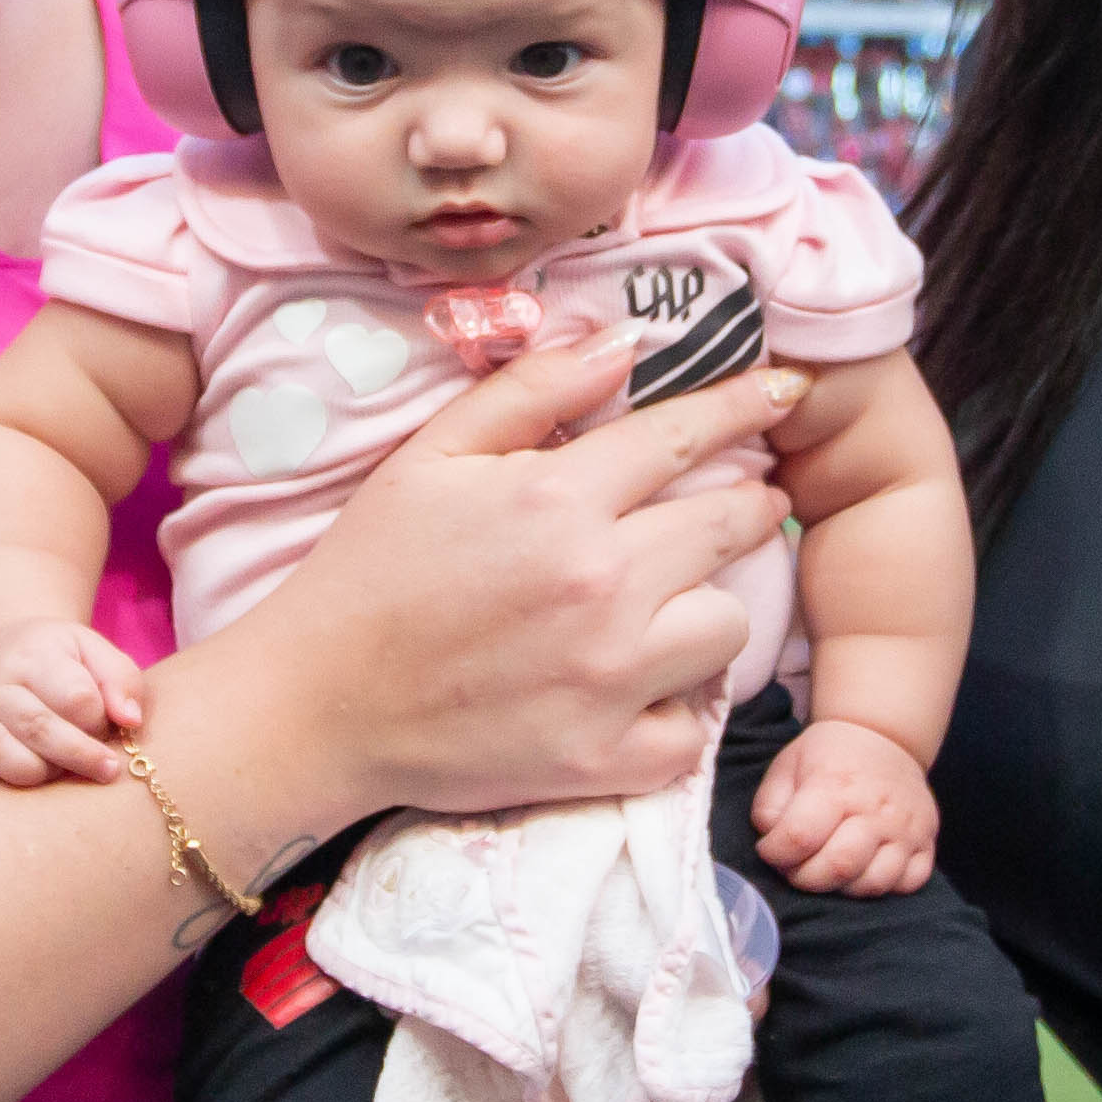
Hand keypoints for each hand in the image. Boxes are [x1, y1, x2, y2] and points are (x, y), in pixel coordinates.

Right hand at [0, 622, 145, 787]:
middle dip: (83, 755)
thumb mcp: (97, 654)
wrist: (9, 659)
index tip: (111, 726)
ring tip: (68, 765)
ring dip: (52, 771)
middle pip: (42, 729)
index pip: (75, 697)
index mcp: (31, 650)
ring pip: (14, 759)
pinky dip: (25, 780)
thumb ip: (122, 681)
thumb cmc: (64, 662)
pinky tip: (42, 769)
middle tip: (108, 768)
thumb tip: (130, 720)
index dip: (99, 720)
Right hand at [215, 328, 801, 819]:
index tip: (787, 392)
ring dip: (708, 609)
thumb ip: (530, 393)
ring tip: (669, 607)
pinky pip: (694, 728)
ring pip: (729, 626)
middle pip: (731, 526)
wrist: (314, 708)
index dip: (747, 405)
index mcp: (558, 500)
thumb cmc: (366, 573)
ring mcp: (611, 678)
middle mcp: (602, 585)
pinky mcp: (605, 758)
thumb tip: (620, 343)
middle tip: (747, 503)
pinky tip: (640, 690)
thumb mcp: (429, 458)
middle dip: (751, 505)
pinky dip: (676, 710)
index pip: (687, 435)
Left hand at [753, 716, 937, 894]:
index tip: (771, 849)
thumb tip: (771, 841)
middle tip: (796, 867)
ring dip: (843, 887)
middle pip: (838, 866)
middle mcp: (876, 809)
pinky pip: (909, 883)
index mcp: (835, 785)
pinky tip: (865, 869)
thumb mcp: (787, 766)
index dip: (775, 854)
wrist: (884, 736)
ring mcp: (906, 828)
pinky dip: (884, 886)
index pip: (799, 837)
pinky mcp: (927, 841)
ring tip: (829, 869)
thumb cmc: (829, 756)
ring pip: (874, 882)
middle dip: (805, 879)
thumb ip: (769, 806)